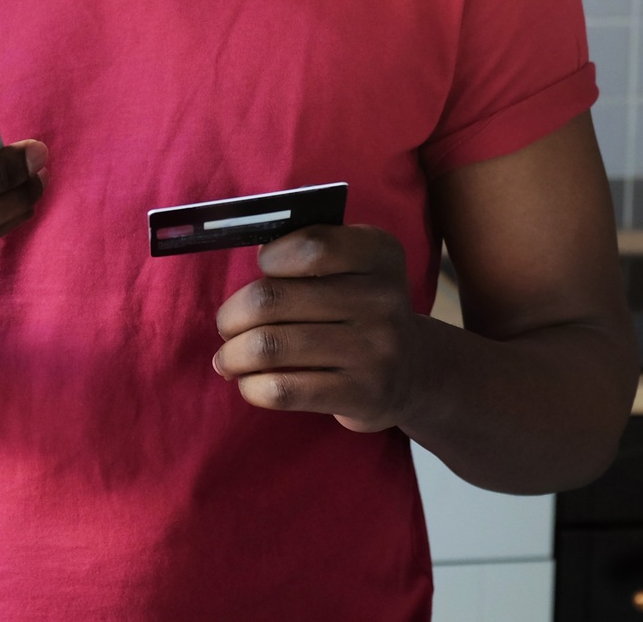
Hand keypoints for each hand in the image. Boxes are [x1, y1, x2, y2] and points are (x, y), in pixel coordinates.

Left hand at [212, 224, 425, 432]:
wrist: (414, 372)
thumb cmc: (361, 311)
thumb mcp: (356, 268)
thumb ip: (311, 252)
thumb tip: (259, 251)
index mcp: (379, 254)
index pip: (312, 246)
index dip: (272, 256)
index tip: (264, 268)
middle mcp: (383, 299)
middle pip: (273, 299)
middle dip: (233, 315)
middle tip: (227, 325)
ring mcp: (374, 350)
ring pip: (270, 346)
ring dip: (233, 355)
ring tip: (227, 359)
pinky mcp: (362, 395)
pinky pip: (284, 389)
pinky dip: (252, 387)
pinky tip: (250, 383)